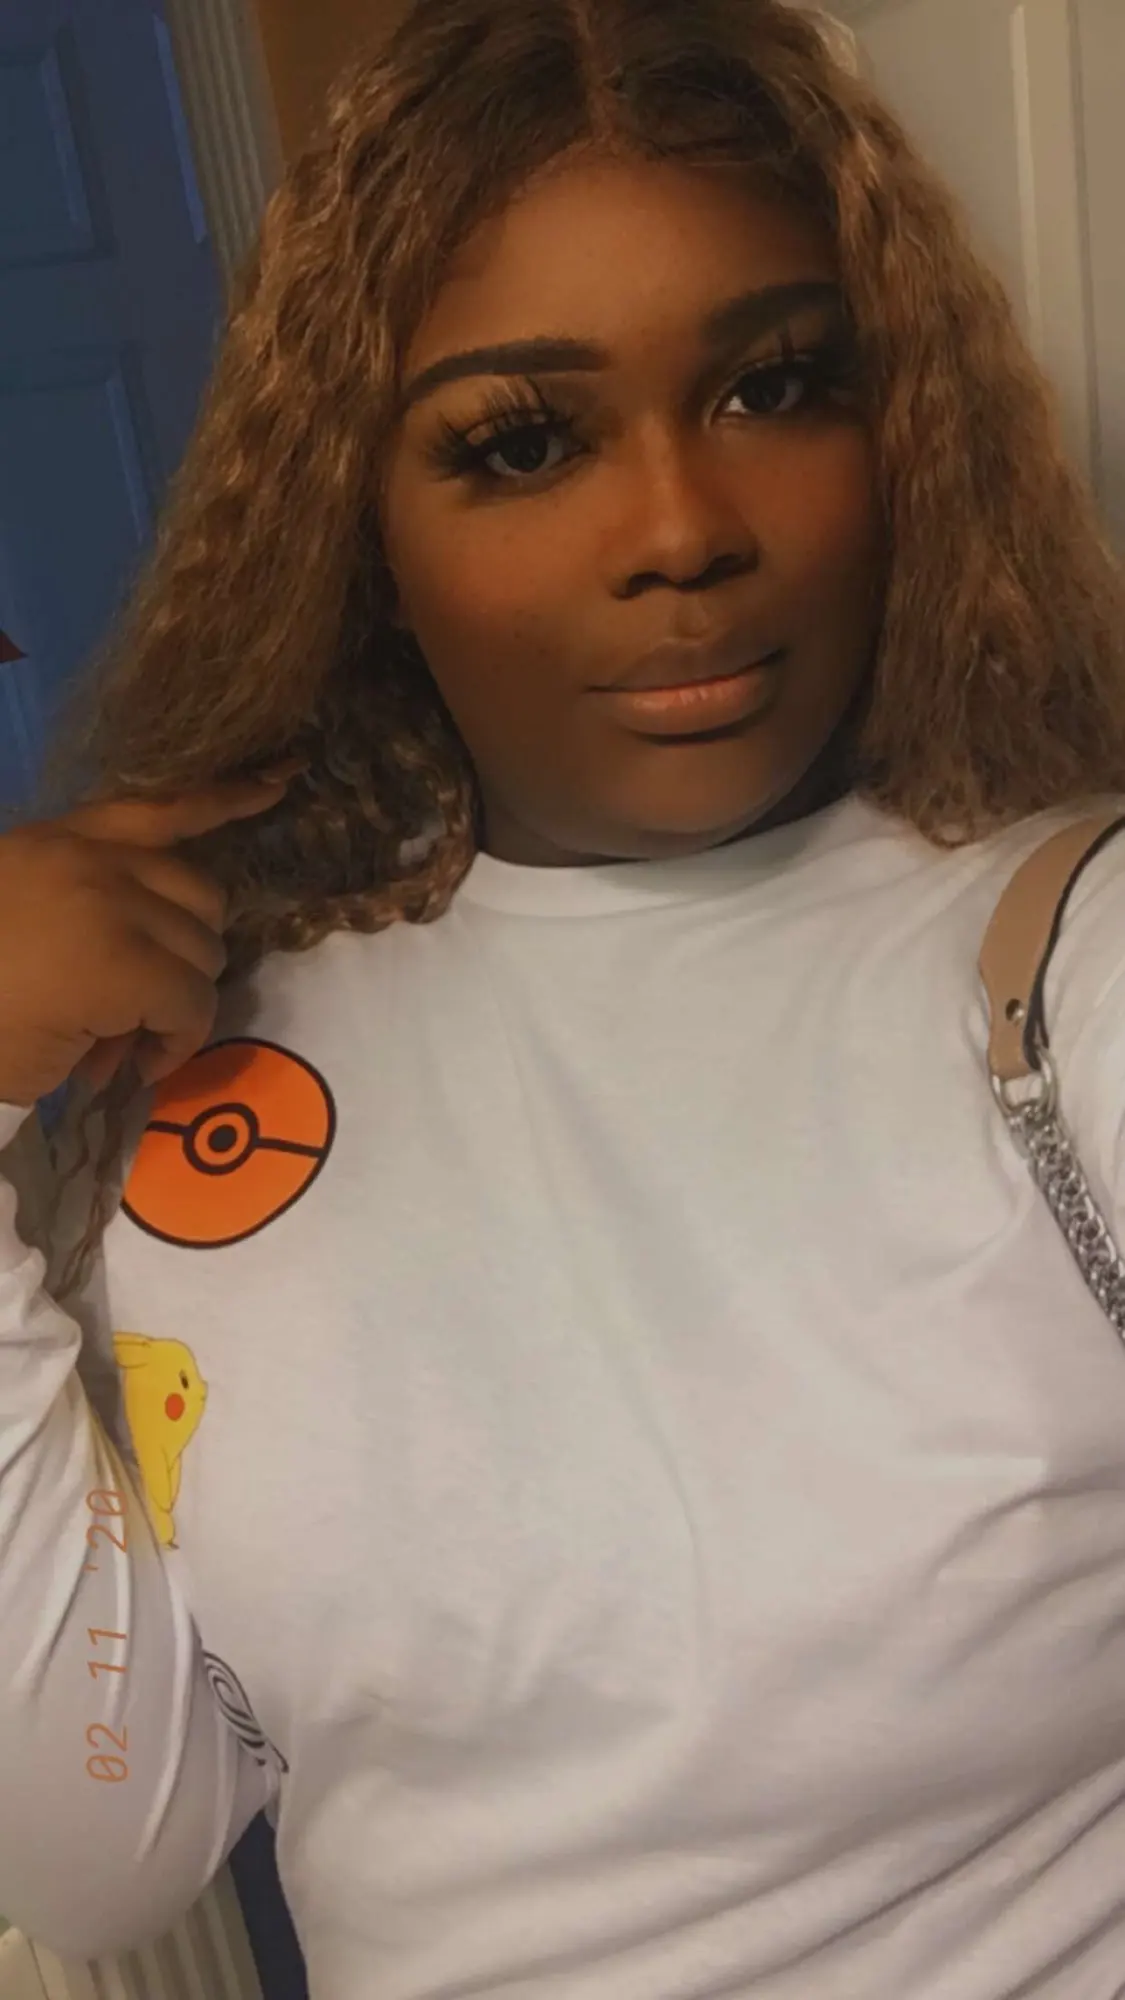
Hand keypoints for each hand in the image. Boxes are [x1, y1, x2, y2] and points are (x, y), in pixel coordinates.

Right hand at [0, 780, 288, 1107]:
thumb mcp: (26, 923)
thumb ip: (92, 910)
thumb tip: (162, 961)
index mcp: (56, 839)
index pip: (159, 805)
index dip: (225, 797)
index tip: (280, 781)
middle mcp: (85, 857)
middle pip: (200, 893)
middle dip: (184, 956)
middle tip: (137, 1007)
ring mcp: (107, 904)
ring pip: (204, 954)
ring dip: (175, 1008)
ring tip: (119, 1044)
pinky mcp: (123, 963)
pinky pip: (193, 1004)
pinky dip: (175, 1044)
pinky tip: (130, 1066)